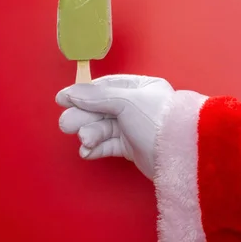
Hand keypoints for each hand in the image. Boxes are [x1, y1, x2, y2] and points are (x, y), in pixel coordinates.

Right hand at [56, 75, 174, 179]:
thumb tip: (71, 92)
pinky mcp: (133, 147)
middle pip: (102, 108)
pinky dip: (96, 148)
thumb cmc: (158, 121)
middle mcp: (138, 106)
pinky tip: (88, 151)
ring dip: (90, 134)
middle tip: (66, 125)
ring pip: (103, 128)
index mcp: (142, 88)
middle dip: (83, 116)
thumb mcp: (126, 102)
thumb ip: (97, 97)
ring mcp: (135, 127)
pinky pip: (109, 145)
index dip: (83, 93)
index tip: (63, 99)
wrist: (177, 156)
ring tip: (85, 140)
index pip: (106, 86)